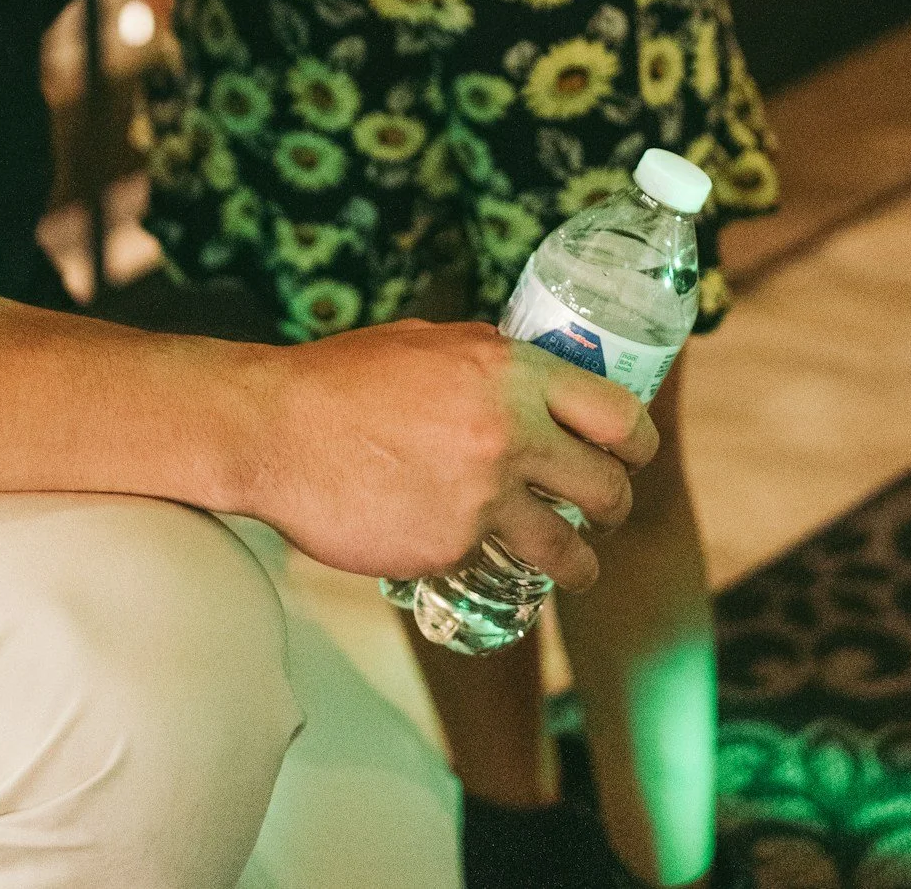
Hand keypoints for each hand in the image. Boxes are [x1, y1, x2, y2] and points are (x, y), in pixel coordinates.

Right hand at [241, 316, 656, 582]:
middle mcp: (508, 433)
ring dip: (579, 562)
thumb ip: (492, 366)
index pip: (616, 414)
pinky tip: (474, 548)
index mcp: (508, 371)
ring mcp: (480, 498)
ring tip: (574, 565)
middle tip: (601, 508)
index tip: (632, 454)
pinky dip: (493, 561)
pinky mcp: (449, 548)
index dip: (636, 442)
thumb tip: (536, 384)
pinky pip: (494, 562)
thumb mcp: (431, 344)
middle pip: (607, 487)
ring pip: (568, 549)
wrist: (274, 428)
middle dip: (613, 503)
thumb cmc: (342, 379)